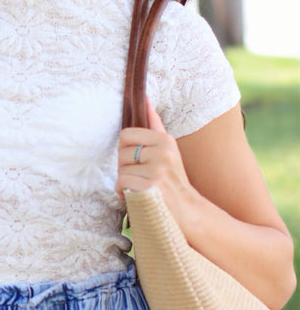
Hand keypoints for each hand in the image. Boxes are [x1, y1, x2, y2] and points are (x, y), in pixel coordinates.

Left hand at [116, 99, 196, 228]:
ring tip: (141, 188)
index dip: (125, 151)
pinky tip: (137, 197)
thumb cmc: (173, 180)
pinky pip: (121, 184)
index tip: (137, 161)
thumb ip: (155, 125)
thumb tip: (145, 98)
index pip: (125, 135)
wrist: (188, 211)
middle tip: (140, 177)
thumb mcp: (168, 149)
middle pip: (121, 153)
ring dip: (125, 183)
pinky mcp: (152, 186)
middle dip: (124, 167)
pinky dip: (123, 193)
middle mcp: (163, 152)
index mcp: (165, 140)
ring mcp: (158, 169)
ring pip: (120, 170)